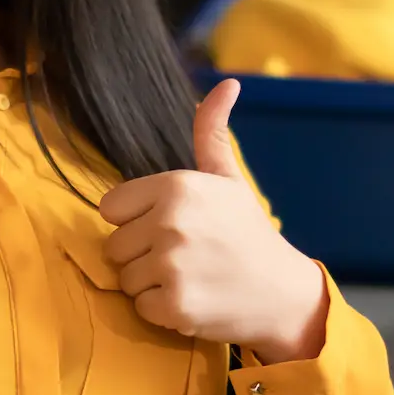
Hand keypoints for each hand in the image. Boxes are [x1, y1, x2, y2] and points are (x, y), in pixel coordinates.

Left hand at [98, 79, 330, 362]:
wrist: (283, 293)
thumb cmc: (248, 233)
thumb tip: (226, 83)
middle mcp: (170, 222)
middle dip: (142, 256)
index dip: (135, 221)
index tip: (167, 227)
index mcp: (176, 187)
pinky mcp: (174, 305)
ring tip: (189, 277)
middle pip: (114, 247)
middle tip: (183, 257)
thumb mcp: (228, 178)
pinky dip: (162, 311)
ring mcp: (172, 266)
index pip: (110, 208)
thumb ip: (211, 132)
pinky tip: (192, 299)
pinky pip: (140, 308)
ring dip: (151, 284)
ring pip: (125, 279)